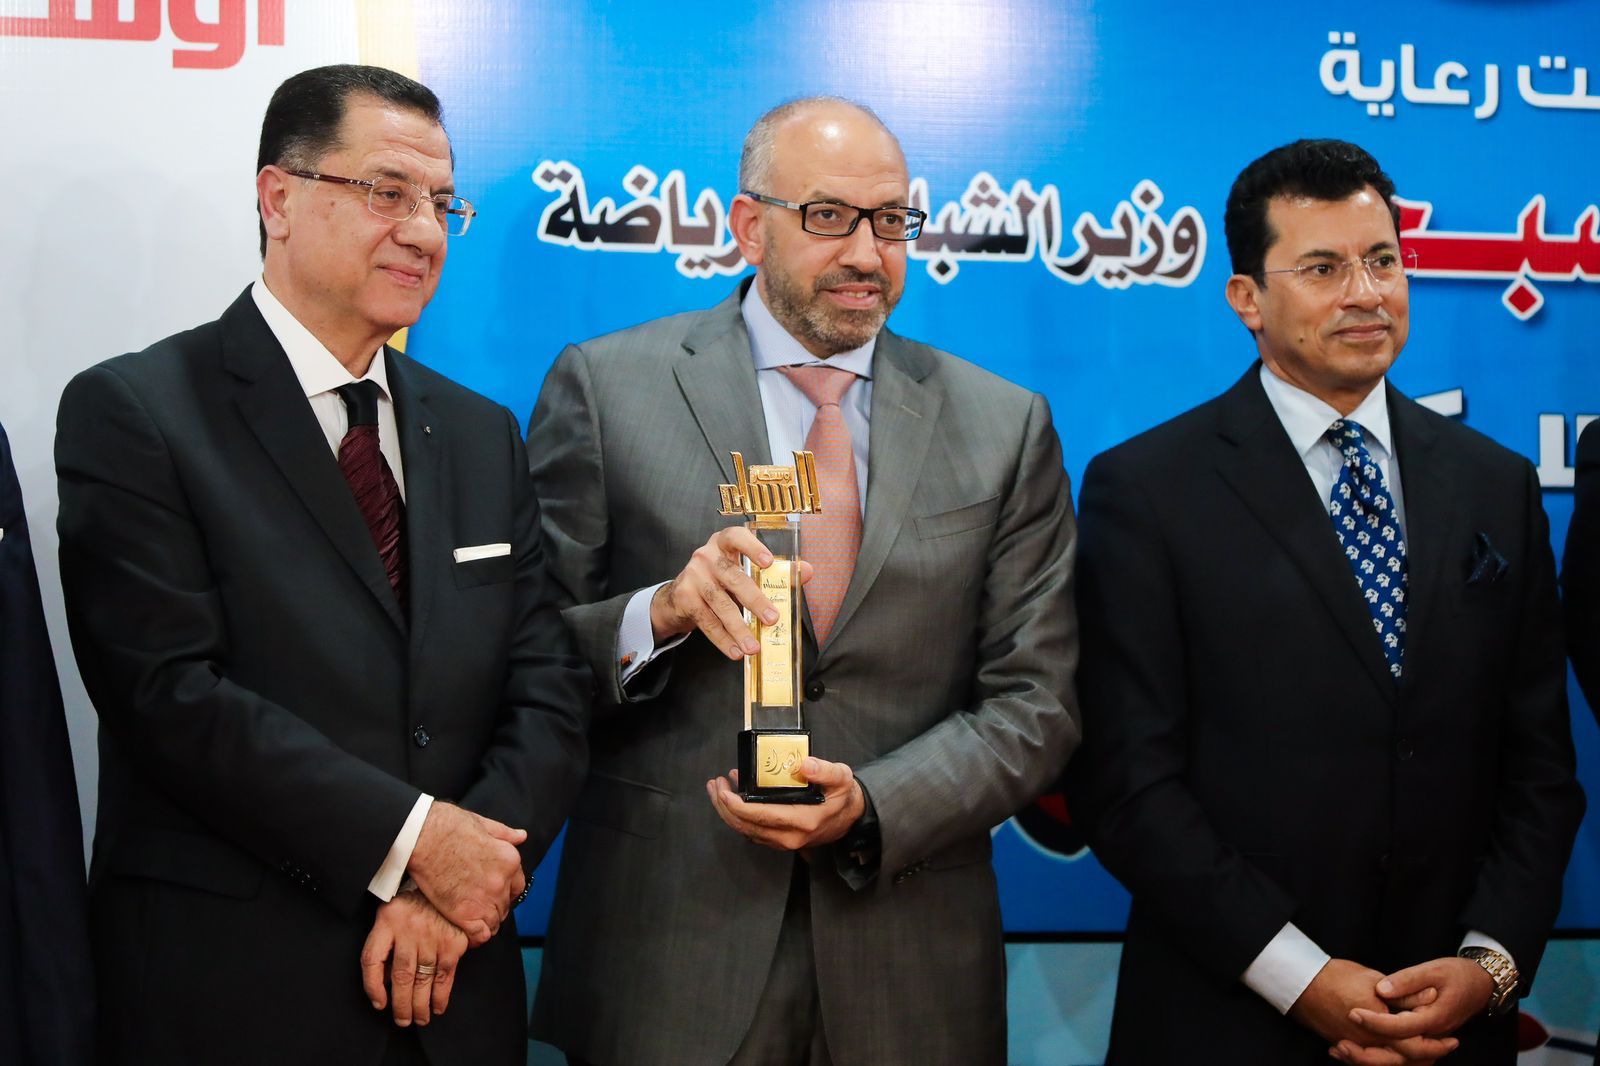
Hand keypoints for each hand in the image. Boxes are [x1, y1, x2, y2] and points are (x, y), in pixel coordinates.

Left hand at [360, 889, 468, 1026]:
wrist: (451, 881)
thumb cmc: (417, 904)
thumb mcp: (394, 913)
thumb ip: (387, 942)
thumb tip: (385, 985)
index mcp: (387, 919)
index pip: (371, 959)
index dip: (372, 986)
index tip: (379, 1004)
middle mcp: (409, 928)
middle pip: (400, 976)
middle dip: (401, 1005)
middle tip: (402, 1021)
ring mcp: (432, 936)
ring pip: (422, 980)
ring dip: (420, 1006)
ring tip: (419, 1019)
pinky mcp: (453, 942)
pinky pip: (444, 976)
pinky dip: (441, 996)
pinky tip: (437, 1007)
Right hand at [407, 802, 526, 945]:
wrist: (422, 836)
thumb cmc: (448, 825)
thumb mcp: (483, 823)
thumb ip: (504, 833)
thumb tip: (522, 836)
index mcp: (509, 860)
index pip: (517, 886)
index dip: (505, 890)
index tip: (493, 892)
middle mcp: (502, 882)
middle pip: (506, 905)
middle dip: (495, 906)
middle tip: (479, 906)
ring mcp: (485, 899)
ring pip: (495, 921)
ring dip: (486, 921)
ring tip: (473, 919)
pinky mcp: (464, 913)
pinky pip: (480, 934)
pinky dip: (477, 936)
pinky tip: (469, 933)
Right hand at [650, 526, 812, 656]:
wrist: (679, 596)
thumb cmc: (720, 579)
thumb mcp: (743, 570)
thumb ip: (775, 570)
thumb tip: (806, 571)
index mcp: (724, 543)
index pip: (736, 537)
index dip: (752, 547)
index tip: (768, 563)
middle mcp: (706, 556)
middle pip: (733, 577)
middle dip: (754, 600)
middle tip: (772, 618)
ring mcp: (693, 576)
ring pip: (720, 604)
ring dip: (739, 628)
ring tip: (754, 647)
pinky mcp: (684, 598)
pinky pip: (707, 621)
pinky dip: (723, 639)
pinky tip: (736, 651)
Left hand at [706, 757, 864, 849]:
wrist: (851, 818)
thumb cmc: (843, 795)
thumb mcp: (841, 777)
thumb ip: (825, 770)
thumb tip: (804, 764)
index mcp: (802, 821)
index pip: (760, 816)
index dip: (737, 805)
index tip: (723, 791)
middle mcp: (790, 837)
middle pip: (746, 826)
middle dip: (724, 806)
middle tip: (715, 784)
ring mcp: (784, 842)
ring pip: (746, 831)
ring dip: (727, 812)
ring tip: (718, 788)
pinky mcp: (780, 841)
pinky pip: (752, 832)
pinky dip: (739, 816)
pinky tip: (736, 796)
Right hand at [1289, 959, 1457, 1064]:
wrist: (1300, 983)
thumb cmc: (1335, 977)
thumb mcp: (1373, 979)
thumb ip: (1404, 993)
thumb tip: (1432, 995)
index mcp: (1377, 1023)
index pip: (1414, 1044)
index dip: (1436, 1045)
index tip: (1452, 1040)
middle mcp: (1367, 1041)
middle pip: (1404, 1060)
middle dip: (1427, 1057)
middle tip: (1444, 1050)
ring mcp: (1355, 1046)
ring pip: (1388, 1064)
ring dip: (1409, 1061)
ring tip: (1425, 1055)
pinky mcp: (1345, 1045)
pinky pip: (1371, 1061)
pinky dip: (1386, 1061)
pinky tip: (1395, 1056)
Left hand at [1338, 957, 1494, 1060]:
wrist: (1482, 984)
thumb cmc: (1458, 974)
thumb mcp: (1433, 970)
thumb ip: (1407, 981)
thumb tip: (1381, 990)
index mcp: (1434, 1019)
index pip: (1401, 1028)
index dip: (1375, 1022)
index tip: (1353, 1012)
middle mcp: (1432, 1036)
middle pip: (1399, 1055)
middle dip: (1368, 1054)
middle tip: (1339, 1044)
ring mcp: (1429, 1040)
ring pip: (1399, 1060)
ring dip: (1370, 1059)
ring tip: (1339, 1050)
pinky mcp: (1423, 1040)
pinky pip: (1401, 1055)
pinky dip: (1378, 1055)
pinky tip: (1352, 1050)